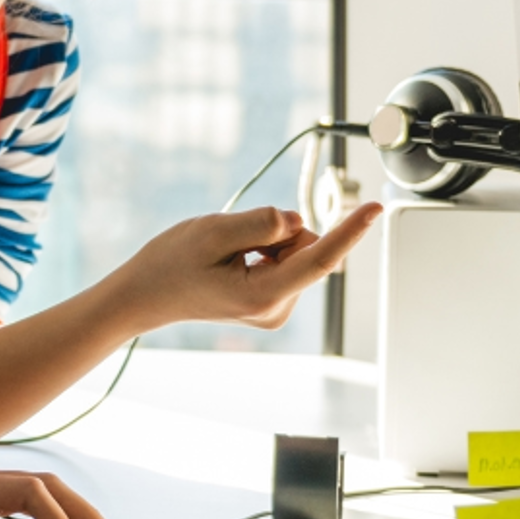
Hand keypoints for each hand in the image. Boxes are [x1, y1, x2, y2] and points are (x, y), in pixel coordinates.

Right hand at [107, 203, 381, 333]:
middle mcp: (275, 308)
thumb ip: (262, 223)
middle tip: (230, 238)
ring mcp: (273, 309)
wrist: (144, 295)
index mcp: (263, 295)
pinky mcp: (270, 303)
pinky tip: (230, 261)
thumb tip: (297, 222)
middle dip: (277, 231)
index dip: (349, 231)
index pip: (319, 259)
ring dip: (265, 241)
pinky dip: (262, 250)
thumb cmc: (170, 264)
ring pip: (294, 252)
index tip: (375, 209)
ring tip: (223, 253)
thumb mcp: (212, 232)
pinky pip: (284, 261)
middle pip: (305, 248)